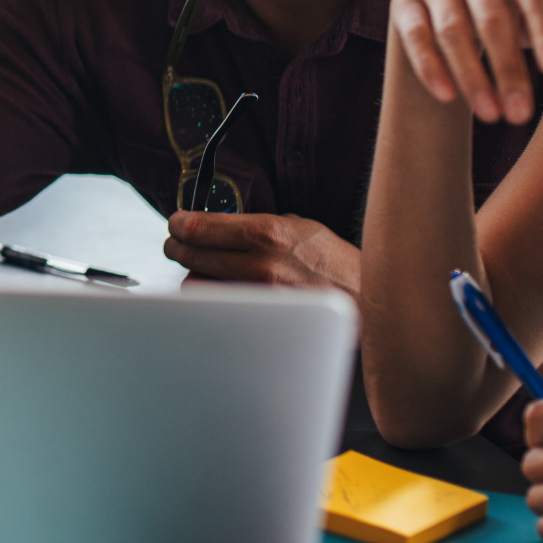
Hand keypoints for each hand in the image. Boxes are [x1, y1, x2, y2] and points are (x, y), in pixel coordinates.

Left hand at [163, 211, 360, 293]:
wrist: (366, 299)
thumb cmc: (335, 262)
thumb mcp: (300, 226)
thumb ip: (258, 225)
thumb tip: (221, 225)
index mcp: (267, 233)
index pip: (199, 227)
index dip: (179, 224)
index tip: (176, 223)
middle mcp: (259, 264)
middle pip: (190, 254)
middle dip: (177, 246)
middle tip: (176, 243)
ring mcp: (257, 296)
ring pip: (196, 285)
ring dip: (194, 273)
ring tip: (201, 267)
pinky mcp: (258, 319)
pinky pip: (217, 306)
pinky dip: (213, 297)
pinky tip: (220, 290)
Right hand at [389, 0, 542, 124]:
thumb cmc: (500, 7)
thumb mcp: (528, 14)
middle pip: (493, 19)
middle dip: (508, 70)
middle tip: (520, 116)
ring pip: (453, 32)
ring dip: (473, 78)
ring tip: (490, 115)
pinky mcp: (404, 0)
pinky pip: (417, 38)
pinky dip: (432, 69)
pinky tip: (448, 98)